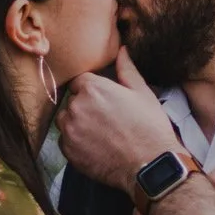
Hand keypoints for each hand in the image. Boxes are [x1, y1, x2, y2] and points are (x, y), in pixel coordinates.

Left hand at [61, 49, 181, 194]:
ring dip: (77, 124)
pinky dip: (76, 143)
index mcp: (92, 88)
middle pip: (72, 101)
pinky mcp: (68, 151)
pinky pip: (65, 141)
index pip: (80, 81)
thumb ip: (126, 69)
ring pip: (65, 121)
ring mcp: (69, 130)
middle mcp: (76, 107)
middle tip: (106, 119)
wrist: (149, 164)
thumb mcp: (142, 93)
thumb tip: (122, 50)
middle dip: (85, 107)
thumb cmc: (149, 127)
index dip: (92, 91)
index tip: (104, 101)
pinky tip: (95, 147)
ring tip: (99, 133)